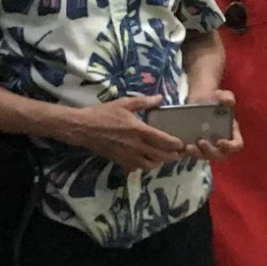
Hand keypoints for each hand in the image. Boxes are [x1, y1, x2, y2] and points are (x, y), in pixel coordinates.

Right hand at [69, 94, 186, 171]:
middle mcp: (136, 146)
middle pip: (159, 156)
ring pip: (149, 165)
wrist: (84, 128)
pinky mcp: (120, 161)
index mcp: (139, 130)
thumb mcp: (124, 103)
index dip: (175, 144)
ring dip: (158, 162)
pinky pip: (136, 168)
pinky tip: (145, 160)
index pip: (162, 140)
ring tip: (162, 157)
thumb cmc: (104, 114)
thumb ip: (144, 102)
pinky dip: (143, 165)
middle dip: (171, 156)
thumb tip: (160, 98)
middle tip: (178, 154)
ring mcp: (127, 156)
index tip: (182, 144)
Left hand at [192, 88, 243, 162]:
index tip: (220, 141)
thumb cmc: (214, 98)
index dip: (230, 147)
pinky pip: (194, 154)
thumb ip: (227, 97)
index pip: (236, 145)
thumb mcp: (222, 95)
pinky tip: (181, 147)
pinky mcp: (197, 146)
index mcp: (232, 133)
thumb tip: (229, 101)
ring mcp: (209, 146)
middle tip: (201, 142)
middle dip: (210, 152)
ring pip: (206, 156)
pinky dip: (188, 153)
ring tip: (189, 146)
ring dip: (198, 154)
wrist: (200, 99)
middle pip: (220, 155)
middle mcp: (222, 143)